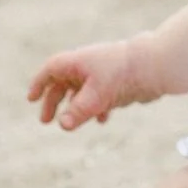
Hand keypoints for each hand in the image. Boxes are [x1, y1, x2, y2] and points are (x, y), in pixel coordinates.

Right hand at [28, 36, 161, 130]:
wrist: (156, 66)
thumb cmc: (123, 75)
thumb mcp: (97, 95)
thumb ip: (79, 111)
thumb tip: (62, 126)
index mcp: (78, 61)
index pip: (51, 70)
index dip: (39, 84)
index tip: (31, 99)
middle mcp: (88, 66)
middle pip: (63, 82)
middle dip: (53, 101)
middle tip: (45, 120)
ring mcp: (102, 74)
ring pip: (81, 91)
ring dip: (73, 106)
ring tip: (68, 123)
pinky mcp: (117, 83)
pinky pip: (100, 96)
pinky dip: (96, 108)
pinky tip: (102, 121)